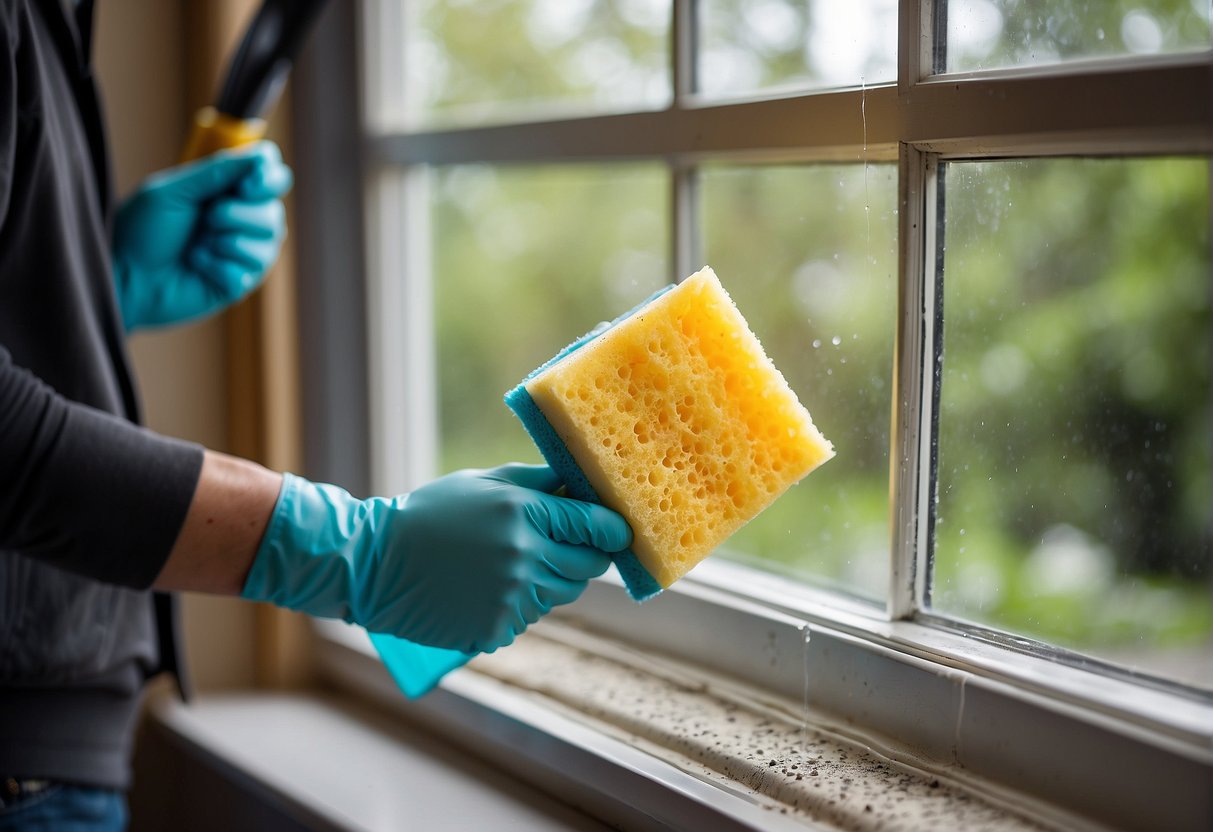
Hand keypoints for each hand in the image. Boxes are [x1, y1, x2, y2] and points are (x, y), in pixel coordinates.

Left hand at [111, 141, 292, 330]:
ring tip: (198, 247)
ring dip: (228, 241)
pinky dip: (219, 267)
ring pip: (268, 242)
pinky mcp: (239, 283)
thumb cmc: (141, 230)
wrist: (125, 276)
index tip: (248, 185)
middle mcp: (241, 221)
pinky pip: (250, 271)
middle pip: (273, 211)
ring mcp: (242, 253)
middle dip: (238, 214)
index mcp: (226, 192)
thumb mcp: (174, 191)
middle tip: (208, 219)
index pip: (271, 177)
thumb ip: (217, 172)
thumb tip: (262, 156)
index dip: (269, 179)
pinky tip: (197, 267)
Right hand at [241, 464, 632, 652]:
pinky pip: (529, 617)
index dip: (613, 530)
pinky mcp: (495, 628)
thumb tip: (581, 483)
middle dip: (587, 556)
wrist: (376, 562)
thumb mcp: (483, 482)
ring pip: (562, 593)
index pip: (594, 525)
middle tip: (572, 547)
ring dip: (551, 580)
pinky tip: (488, 588)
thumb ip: (536, 482)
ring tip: (512, 563)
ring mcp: (510, 597)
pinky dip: (519, 604)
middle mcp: (522, 556)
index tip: (620, 532)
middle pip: (588, 567)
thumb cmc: (431, 514)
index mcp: (522, 513)